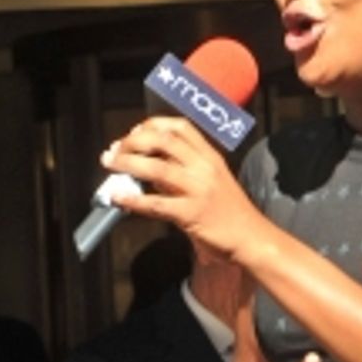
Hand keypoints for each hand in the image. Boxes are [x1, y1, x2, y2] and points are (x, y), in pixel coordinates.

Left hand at [99, 117, 256, 257]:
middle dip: (133, 141)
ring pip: (156, 168)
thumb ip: (183, 171)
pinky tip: (118, 197)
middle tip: (115, 150)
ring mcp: (198, 190)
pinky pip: (156, 204)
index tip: (135, 132)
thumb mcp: (212, 180)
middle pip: (164, 141)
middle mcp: (204, 167)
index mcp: (210, 156)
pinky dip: (133, 199)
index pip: (180, 127)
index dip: (153, 125)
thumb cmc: (230, 211)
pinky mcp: (191, 214)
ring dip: (128, 163)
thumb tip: (148, 167)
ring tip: (109, 163)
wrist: (251, 237)